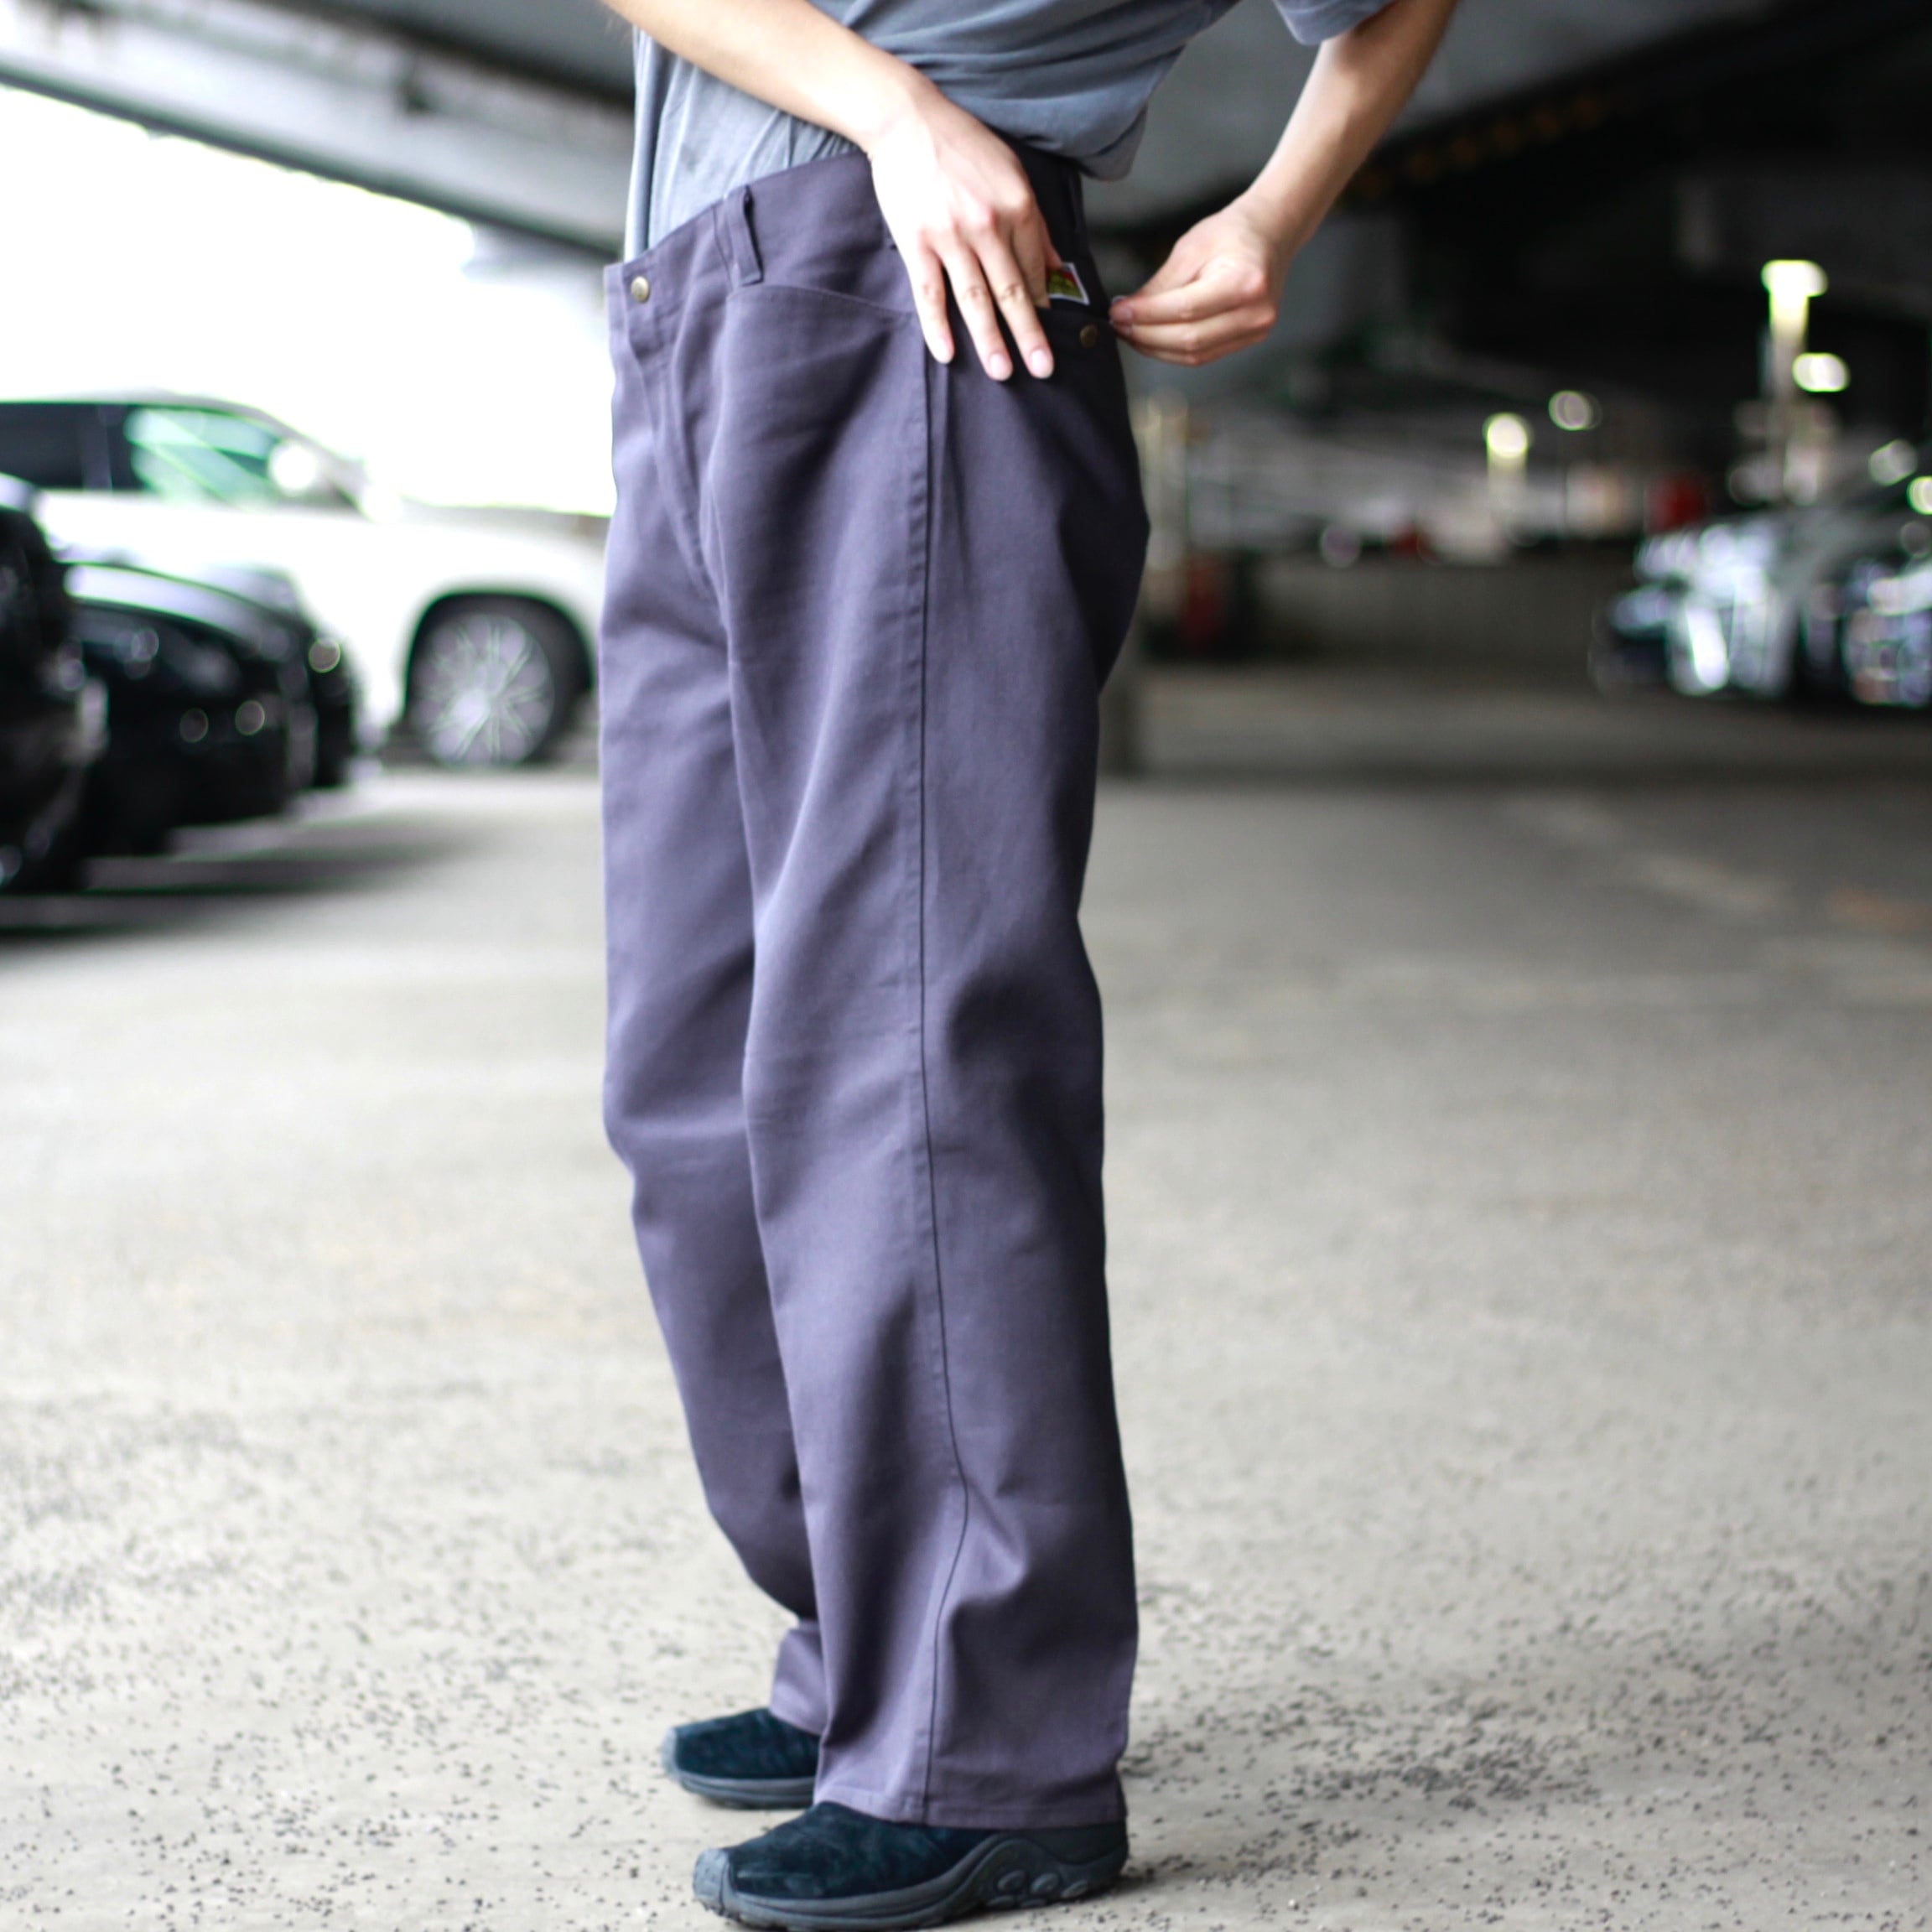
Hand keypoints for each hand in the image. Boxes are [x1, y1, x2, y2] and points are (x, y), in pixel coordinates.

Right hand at [863, 84, 1061, 381]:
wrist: (907, 119)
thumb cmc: (962, 145)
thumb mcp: (1011, 171)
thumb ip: (1034, 221)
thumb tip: (1058, 266)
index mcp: (1017, 206)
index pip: (1034, 268)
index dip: (1041, 303)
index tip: (1047, 332)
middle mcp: (988, 224)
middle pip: (1012, 291)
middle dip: (1029, 335)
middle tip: (1044, 370)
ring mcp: (950, 236)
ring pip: (975, 299)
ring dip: (990, 340)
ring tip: (1002, 373)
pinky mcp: (916, 243)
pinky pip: (929, 293)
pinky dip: (937, 325)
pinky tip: (948, 354)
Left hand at [1109, 200, 1287, 366]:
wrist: (1270, 234)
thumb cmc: (1232, 234)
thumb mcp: (1191, 248)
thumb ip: (1161, 285)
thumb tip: (1127, 312)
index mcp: (1245, 283)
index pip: (1185, 309)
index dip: (1146, 315)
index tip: (1118, 312)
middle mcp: (1255, 313)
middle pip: (1189, 339)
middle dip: (1147, 336)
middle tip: (1119, 325)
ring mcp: (1256, 330)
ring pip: (1194, 354)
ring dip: (1156, 348)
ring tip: (1131, 333)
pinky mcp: (1250, 340)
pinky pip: (1204, 355)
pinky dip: (1173, 351)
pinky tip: (1152, 339)